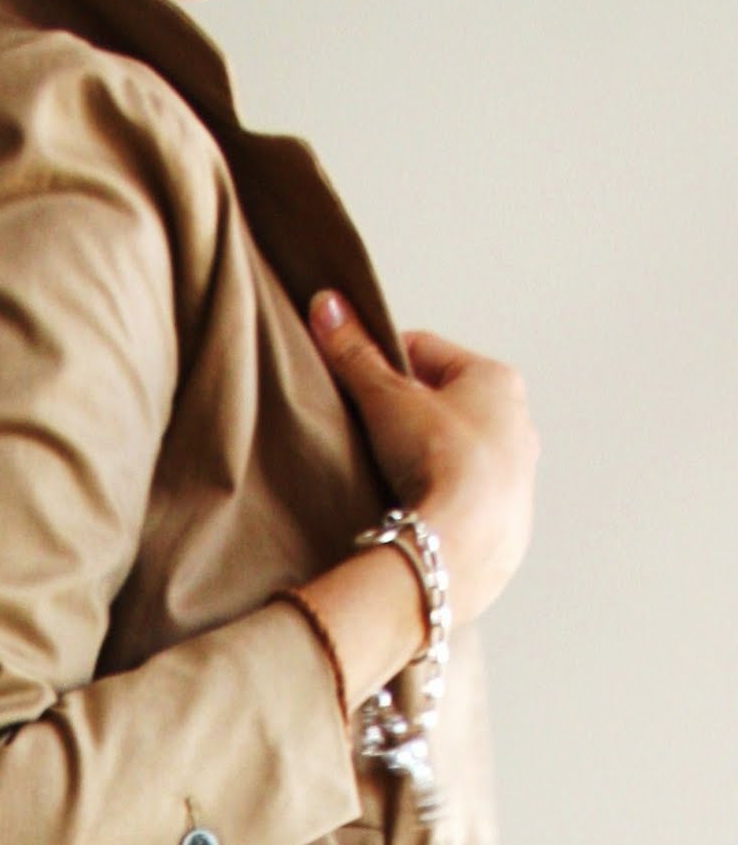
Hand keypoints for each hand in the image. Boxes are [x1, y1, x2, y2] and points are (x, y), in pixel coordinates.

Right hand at [307, 289, 539, 629]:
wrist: (463, 541)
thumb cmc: (439, 460)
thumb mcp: (386, 397)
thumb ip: (353, 353)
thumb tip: (326, 303)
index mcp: (496, 379)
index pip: (425, 351)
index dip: (380, 360)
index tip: (352, 377)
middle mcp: (517, 421)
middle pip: (444, 401)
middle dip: (404, 411)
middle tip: (365, 428)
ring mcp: (517, 472)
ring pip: (457, 449)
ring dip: (422, 455)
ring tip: (385, 472)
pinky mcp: (509, 516)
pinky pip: (464, 493)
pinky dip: (436, 493)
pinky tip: (409, 505)